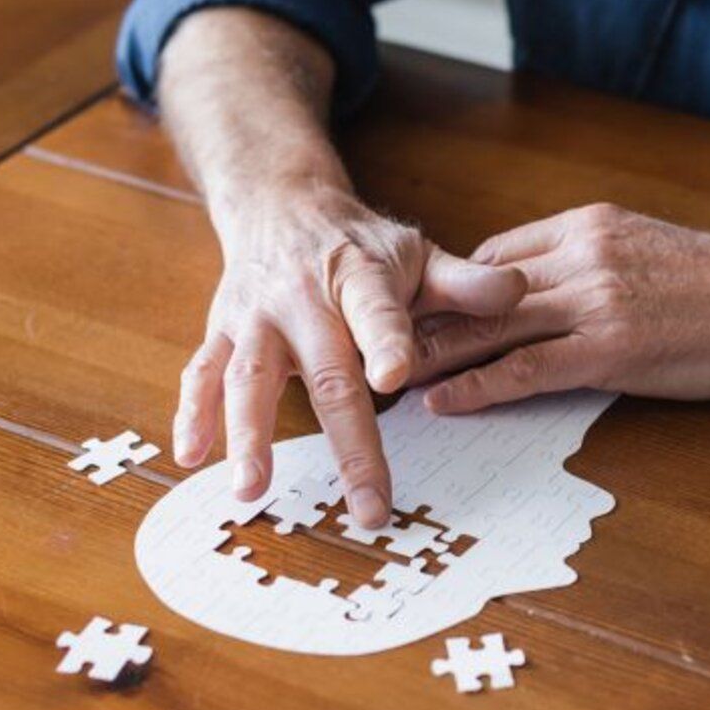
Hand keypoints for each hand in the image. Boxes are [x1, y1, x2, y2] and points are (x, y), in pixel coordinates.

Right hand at [172, 179, 525, 524]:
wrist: (281, 205)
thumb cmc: (359, 245)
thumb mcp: (416, 252)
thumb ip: (465, 282)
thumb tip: (520, 292)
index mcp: (359, 278)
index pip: (376, 312)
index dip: (386, 342)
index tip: (395, 379)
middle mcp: (303, 299)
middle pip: (325, 373)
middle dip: (347, 442)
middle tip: (367, 504)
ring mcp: (256, 319)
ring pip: (249, 378)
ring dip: (248, 435)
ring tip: (251, 489)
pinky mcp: (222, 332)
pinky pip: (202, 372)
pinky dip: (192, 413)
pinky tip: (189, 455)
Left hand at [410, 203, 709, 412]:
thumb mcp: (646, 248)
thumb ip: (589, 261)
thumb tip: (543, 289)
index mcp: (588, 225)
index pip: (495, 256)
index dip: (452, 291)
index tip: (418, 316)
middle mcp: (582, 254)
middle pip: (479, 289)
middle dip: (423, 320)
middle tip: (374, 347)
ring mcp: (595, 299)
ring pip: (491, 327)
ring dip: (434, 355)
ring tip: (388, 380)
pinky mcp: (611, 348)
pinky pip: (527, 368)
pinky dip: (478, 386)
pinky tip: (443, 403)